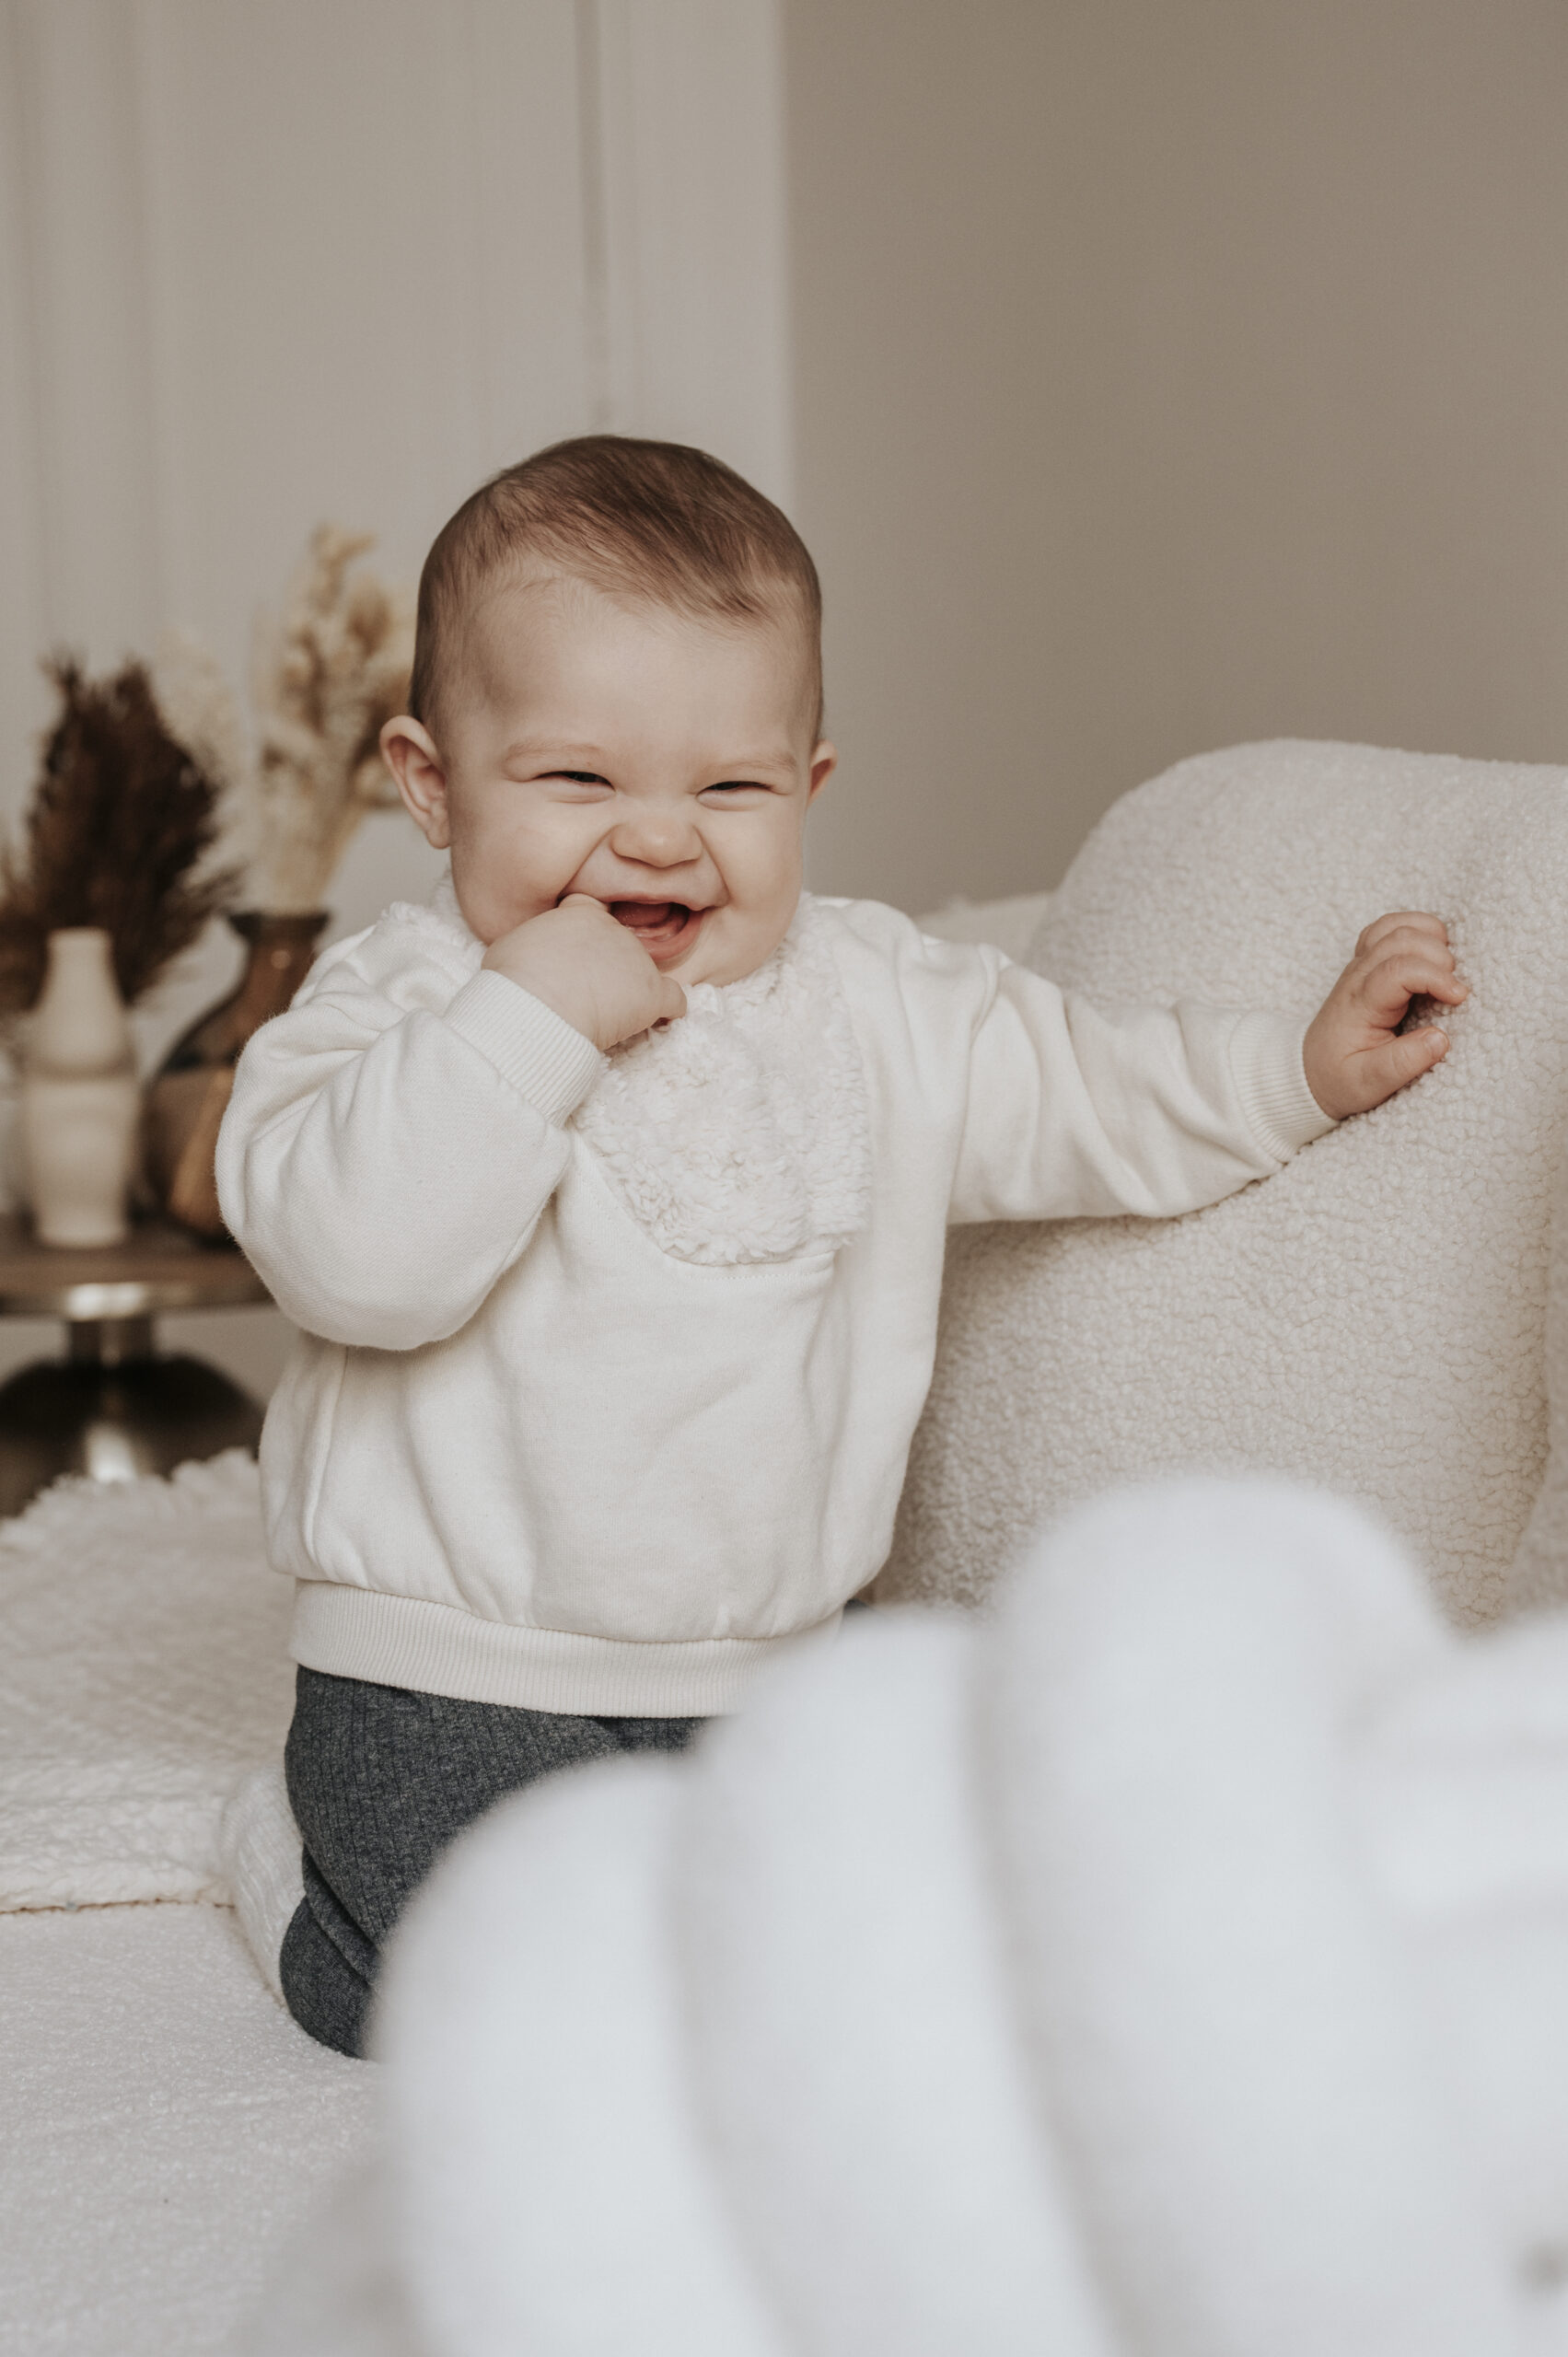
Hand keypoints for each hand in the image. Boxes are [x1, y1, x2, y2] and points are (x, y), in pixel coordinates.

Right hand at [482, 895, 685, 1050]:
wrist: (537, 1007)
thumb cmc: (514, 979)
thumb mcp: (511, 945)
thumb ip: (533, 943)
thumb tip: (533, 955)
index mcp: (579, 913)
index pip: (591, 910)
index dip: (586, 932)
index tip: (577, 951)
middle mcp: (613, 929)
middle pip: (618, 942)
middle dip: (607, 965)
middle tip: (584, 993)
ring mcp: (637, 960)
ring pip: (643, 971)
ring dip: (631, 990)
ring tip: (608, 1015)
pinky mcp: (652, 993)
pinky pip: (674, 999)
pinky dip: (668, 1011)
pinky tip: (659, 1021)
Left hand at [1302, 912, 1466, 1119]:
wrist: (1310, 1071)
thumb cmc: (1340, 1078)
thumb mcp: (1368, 1084)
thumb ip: (1403, 1064)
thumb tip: (1441, 1038)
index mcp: (1360, 1003)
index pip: (1398, 969)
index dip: (1436, 977)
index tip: (1459, 998)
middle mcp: (1358, 975)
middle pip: (1400, 938)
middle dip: (1439, 955)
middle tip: (1453, 990)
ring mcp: (1361, 964)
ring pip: (1396, 925)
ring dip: (1430, 938)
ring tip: (1446, 970)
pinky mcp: (1368, 962)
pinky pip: (1391, 928)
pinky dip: (1418, 931)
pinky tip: (1431, 957)